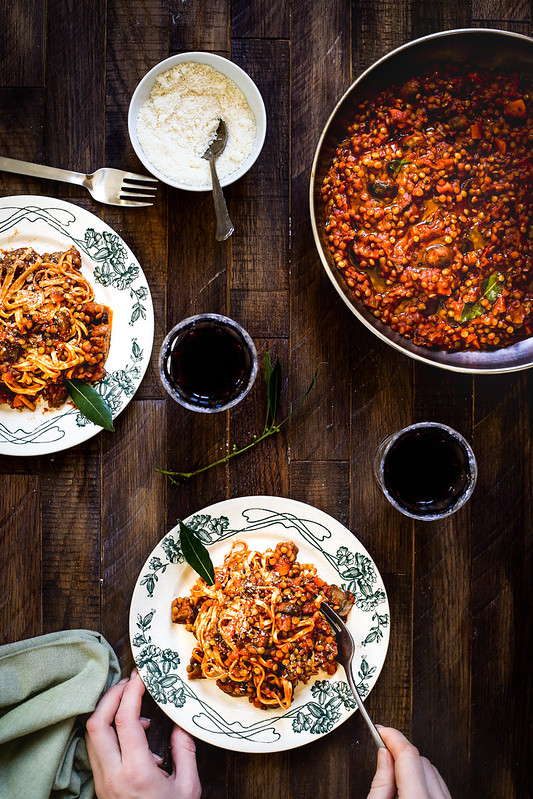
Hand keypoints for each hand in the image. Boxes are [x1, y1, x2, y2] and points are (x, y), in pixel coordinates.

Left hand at [86, 669, 201, 798]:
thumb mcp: (188, 788)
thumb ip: (186, 752)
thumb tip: (182, 723)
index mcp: (136, 773)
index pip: (124, 720)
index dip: (132, 692)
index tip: (143, 675)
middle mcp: (112, 776)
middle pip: (95, 723)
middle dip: (111, 695)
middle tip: (131, 682)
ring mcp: (102, 782)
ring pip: (91, 736)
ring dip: (108, 712)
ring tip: (133, 704)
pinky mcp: (100, 787)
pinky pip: (96, 750)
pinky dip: (109, 731)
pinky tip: (133, 733)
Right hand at [367, 726, 451, 798]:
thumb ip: (380, 783)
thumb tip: (384, 754)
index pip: (408, 755)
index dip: (392, 737)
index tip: (381, 731)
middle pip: (421, 761)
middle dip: (400, 755)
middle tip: (383, 754)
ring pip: (433, 772)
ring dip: (413, 768)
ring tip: (394, 778)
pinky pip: (440, 787)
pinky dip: (424, 782)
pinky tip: (409, 789)